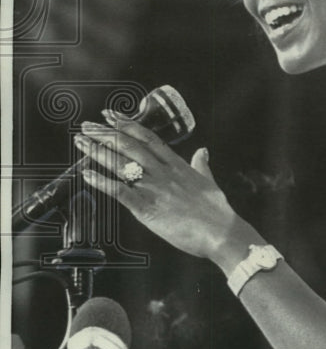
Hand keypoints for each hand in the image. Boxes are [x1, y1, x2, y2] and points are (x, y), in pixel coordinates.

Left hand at [75, 111, 239, 260]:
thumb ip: (202, 165)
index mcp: (177, 165)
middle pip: (130, 147)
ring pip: (122, 165)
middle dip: (106, 134)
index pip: (149, 139)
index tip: (112, 116)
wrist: (221, 233)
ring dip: (98, 152)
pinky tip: (87, 174)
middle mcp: (163, 173)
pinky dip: (102, 183)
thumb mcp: (209, 181)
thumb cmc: (217, 212)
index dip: (128, 125)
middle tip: (88, 125)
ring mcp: (155, 189)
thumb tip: (203, 151)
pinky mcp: (147, 209)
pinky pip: (120, 193)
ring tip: (81, 143)